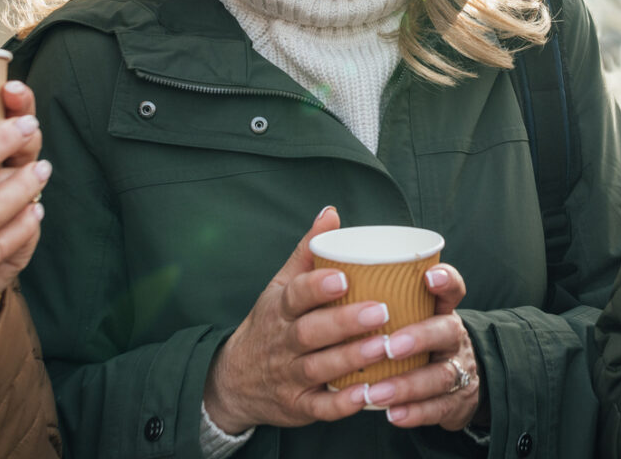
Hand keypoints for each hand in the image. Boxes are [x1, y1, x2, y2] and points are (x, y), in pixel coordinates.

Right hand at [203, 207, 411, 432]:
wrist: (234, 380)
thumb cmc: (271, 324)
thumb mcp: (281, 287)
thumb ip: (308, 253)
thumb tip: (331, 213)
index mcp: (280, 309)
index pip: (295, 295)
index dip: (317, 287)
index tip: (343, 278)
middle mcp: (282, 343)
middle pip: (310, 332)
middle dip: (344, 323)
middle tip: (380, 311)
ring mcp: (288, 376)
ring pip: (318, 368)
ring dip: (352, 359)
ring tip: (385, 347)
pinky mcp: (298, 406)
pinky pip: (320, 408)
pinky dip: (343, 404)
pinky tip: (370, 394)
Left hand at [372, 263, 481, 431]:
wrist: (454, 386)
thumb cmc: (416, 339)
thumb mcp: (410, 312)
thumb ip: (376, 288)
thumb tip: (325, 240)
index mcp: (440, 310)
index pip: (451, 289)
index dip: (445, 281)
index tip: (428, 276)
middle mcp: (451, 338)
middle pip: (446, 331)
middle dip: (419, 337)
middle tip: (389, 346)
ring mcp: (455, 371)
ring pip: (439, 377)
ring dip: (407, 385)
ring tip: (377, 392)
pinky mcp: (453, 404)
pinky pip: (437, 410)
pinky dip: (415, 413)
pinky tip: (393, 416)